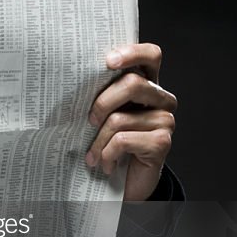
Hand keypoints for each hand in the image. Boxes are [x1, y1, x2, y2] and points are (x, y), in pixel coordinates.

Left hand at [85, 42, 176, 200]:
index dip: (132, 53)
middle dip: (102, 103)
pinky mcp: (163, 142)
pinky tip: (106, 164)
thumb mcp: (101, 114)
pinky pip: (123, 140)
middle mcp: (160, 98)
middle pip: (133, 83)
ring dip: (98, 140)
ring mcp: (165, 120)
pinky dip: (107, 153)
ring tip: (92, 154)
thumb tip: (71, 77)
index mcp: (146, 84)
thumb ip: (99, 93)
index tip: (107, 61)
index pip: (151, 55)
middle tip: (88, 121)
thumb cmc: (107, 143)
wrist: (121, 183)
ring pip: (120, 118)